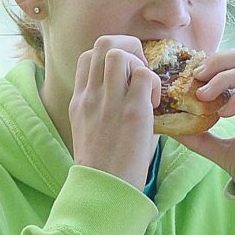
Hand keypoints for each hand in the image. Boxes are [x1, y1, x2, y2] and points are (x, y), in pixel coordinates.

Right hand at [70, 34, 160, 183]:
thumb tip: (132, 94)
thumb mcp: (93, 131)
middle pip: (104, 44)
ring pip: (120, 53)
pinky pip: (144, 75)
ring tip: (147, 88)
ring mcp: (109, 101)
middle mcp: (91, 96)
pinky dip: (153, 82)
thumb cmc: (104, 168)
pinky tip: (154, 104)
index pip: (87, 57)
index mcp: (80, 101)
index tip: (125, 77)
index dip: (109, 57)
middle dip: (128, 47)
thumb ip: (105, 108)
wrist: (104, 190)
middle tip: (141, 72)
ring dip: (140, 62)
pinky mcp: (131, 111)